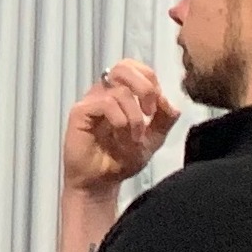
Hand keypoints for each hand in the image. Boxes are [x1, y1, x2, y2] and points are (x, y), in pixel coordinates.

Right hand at [60, 60, 176, 191]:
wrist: (100, 183)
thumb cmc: (120, 160)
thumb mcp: (153, 139)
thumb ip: (165, 120)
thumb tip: (171, 104)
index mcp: (120, 93)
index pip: (136, 68)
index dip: (152, 82)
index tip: (157, 109)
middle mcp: (104, 92)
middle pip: (124, 67)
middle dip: (145, 88)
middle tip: (150, 113)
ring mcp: (91, 101)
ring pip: (119, 91)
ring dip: (134, 118)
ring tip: (133, 138)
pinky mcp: (80, 113)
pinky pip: (105, 104)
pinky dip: (120, 121)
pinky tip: (121, 138)